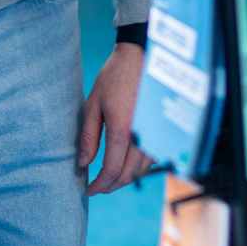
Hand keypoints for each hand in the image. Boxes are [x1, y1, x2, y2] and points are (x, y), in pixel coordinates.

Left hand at [77, 42, 151, 194]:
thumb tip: (84, 163)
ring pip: (141, 170)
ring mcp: (156, 134)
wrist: (141, 55)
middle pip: (128, 176)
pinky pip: (152, 158)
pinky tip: (126, 162)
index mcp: (123, 130)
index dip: (99, 185)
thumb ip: (89, 136)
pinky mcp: (162, 130)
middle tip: (97, 186)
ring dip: (124, 177)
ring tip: (109, 176)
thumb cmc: (115, 77)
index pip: (111, 171)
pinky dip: (138, 166)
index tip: (89, 189)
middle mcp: (143, 136)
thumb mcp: (94, 104)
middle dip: (111, 186)